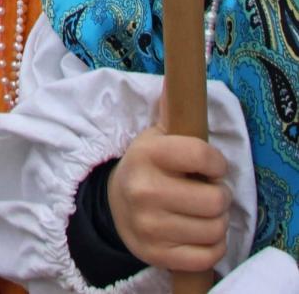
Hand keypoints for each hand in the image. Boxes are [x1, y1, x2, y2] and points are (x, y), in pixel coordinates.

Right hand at [108, 121, 229, 273]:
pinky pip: (208, 256)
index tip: (212, 165)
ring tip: (203, 212)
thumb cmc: (146, 168)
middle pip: (215, 200)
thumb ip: (171, 112)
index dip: (217, 162)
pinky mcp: (157, 254)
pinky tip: (199, 233)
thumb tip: (177, 80)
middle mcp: (145, 190)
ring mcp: (150, 225)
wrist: (115, 206)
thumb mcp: (154, 138)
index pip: (201, 155)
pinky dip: (212, 247)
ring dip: (217, 222)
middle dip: (220, 196)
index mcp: (146, 154)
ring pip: (215, 229)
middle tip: (209, 192)